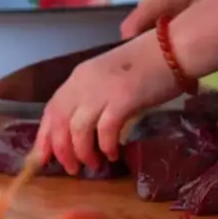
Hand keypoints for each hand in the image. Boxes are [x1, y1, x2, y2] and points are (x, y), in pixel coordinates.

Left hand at [35, 33, 180, 174]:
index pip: (52, 109)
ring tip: (93, 164)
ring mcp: (103, 90)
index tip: (43, 158)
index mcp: (80, 77)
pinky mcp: (123, 99)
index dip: (45, 136)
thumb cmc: (147, 64)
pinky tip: (113, 154)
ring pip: (78, 129)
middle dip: (62, 150)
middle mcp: (85, 83)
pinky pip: (105, 130)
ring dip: (82, 153)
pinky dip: (105, 146)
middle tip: (71, 169)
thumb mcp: (110, 77)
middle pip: (60, 122)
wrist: (174, 49)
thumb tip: (87, 128)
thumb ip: (95, 97)